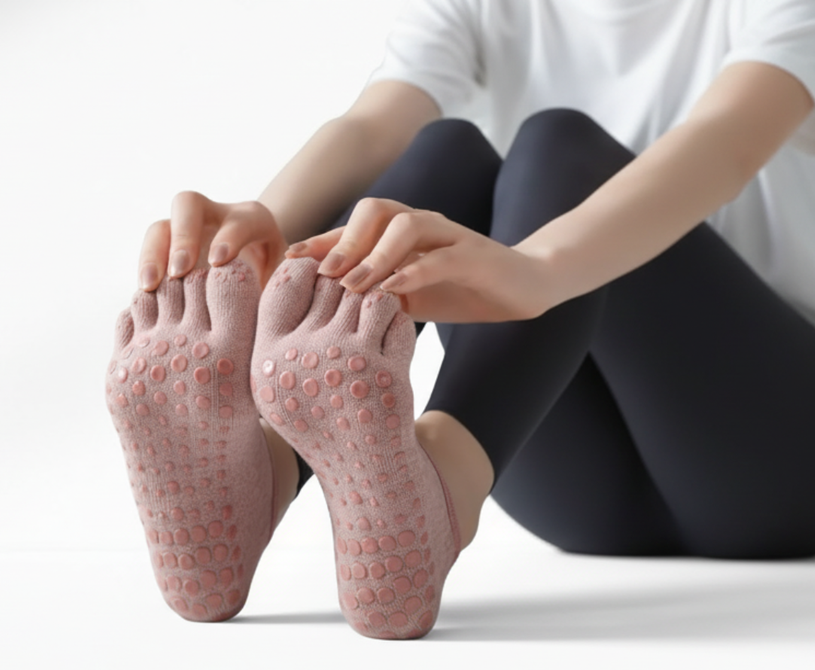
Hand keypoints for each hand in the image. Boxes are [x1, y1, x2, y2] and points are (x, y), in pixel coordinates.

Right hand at [137, 191, 286, 290]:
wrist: (257, 294)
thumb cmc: (277, 291)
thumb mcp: (287, 284)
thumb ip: (285, 285)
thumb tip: (287, 290)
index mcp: (252, 220)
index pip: (239, 219)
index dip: (229, 237)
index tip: (219, 263)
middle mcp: (214, 218)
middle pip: (189, 204)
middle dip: (184, 235)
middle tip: (179, 271)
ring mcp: (185, 234)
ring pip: (160, 228)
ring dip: (152, 254)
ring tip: (150, 286)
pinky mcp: (166, 255)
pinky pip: (147, 256)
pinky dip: (144, 274)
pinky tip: (145, 299)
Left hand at [283, 197, 560, 322]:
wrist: (524, 285)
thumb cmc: (461, 288)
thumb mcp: (410, 295)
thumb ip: (375, 295)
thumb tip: (327, 312)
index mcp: (401, 233)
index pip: (354, 228)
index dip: (320, 241)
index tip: (289, 261)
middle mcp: (422, 226)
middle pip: (374, 211)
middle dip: (343, 239)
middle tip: (321, 274)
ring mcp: (450, 236)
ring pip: (406, 226)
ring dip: (374, 254)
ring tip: (352, 285)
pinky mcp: (475, 255)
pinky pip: (440, 256)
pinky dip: (414, 271)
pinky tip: (394, 290)